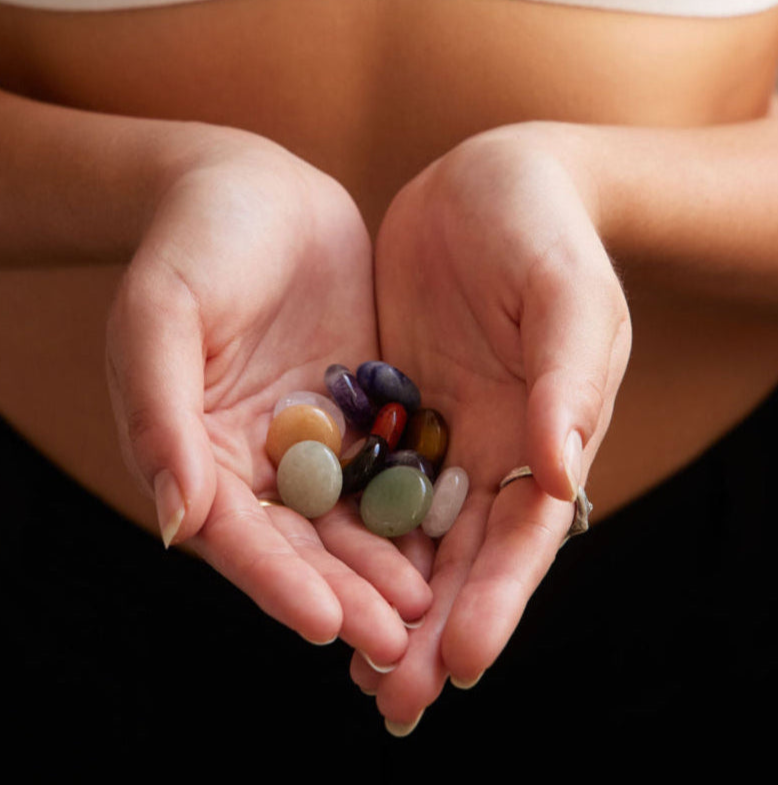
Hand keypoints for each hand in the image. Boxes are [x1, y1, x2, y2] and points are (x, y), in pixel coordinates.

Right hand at [106, 128, 430, 663]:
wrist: (252, 186)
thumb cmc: (190, 244)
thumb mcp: (161, 316)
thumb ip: (161, 416)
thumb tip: (174, 523)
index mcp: (194, 450)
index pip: (234, 534)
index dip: (275, 581)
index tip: (323, 623)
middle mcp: (252, 458)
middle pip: (299, 541)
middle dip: (344, 592)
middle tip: (395, 640)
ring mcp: (310, 436)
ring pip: (350, 514)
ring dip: (385, 562)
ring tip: (430, 608)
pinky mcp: (357, 408)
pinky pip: (388, 462)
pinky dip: (414, 500)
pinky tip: (452, 532)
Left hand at [359, 125, 631, 728]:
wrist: (489, 180)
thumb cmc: (545, 230)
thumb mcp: (567, 293)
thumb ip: (569, 378)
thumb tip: (562, 471)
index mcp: (543, 433)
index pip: (521, 534)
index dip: (496, 598)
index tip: (459, 661)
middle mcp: (487, 446)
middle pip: (460, 553)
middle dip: (431, 626)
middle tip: (392, 698)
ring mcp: (433, 429)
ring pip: (405, 528)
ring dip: (382, 595)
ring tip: (349, 663)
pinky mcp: (386, 402)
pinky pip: (359, 471)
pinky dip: (341, 524)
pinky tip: (310, 567)